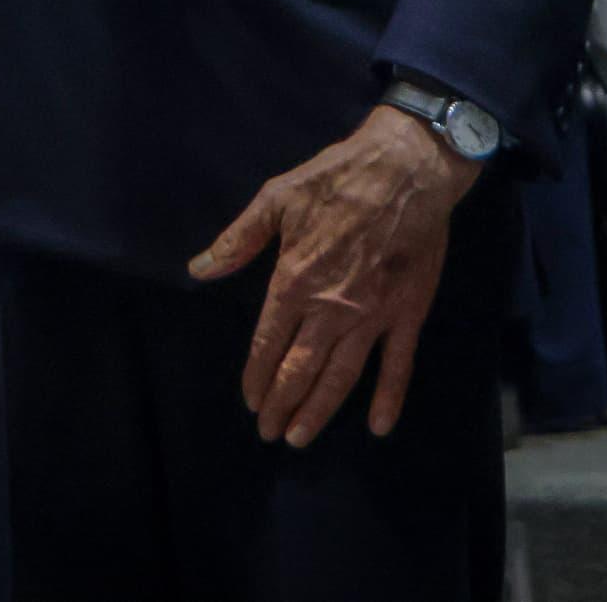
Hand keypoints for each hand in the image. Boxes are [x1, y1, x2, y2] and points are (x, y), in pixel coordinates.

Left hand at [188, 102, 478, 446]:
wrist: (405, 169)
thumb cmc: (337, 179)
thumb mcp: (277, 199)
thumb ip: (238, 240)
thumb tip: (198, 269)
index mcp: (294, 282)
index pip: (269, 343)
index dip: (257, 376)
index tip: (250, 401)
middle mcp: (330, 310)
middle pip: (301, 369)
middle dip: (282, 404)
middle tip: (270, 433)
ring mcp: (372, 316)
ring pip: (341, 377)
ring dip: (319, 410)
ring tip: (301, 437)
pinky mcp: (407, 312)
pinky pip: (398, 364)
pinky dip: (389, 398)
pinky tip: (378, 427)